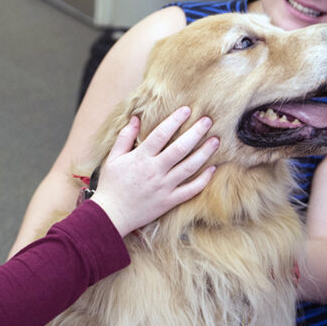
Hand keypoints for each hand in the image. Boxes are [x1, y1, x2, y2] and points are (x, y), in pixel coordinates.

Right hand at [90, 106, 217, 237]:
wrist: (111, 215)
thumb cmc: (111, 185)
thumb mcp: (113, 158)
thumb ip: (125, 137)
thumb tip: (136, 119)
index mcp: (140, 158)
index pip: (161, 134)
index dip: (175, 120)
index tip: (186, 110)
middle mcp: (154, 171)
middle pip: (180, 148)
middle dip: (196, 132)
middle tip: (208, 121)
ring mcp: (164, 187)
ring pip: (189, 167)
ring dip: (204, 153)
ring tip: (215, 141)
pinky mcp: (169, 201)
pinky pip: (190, 190)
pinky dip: (203, 180)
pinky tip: (212, 169)